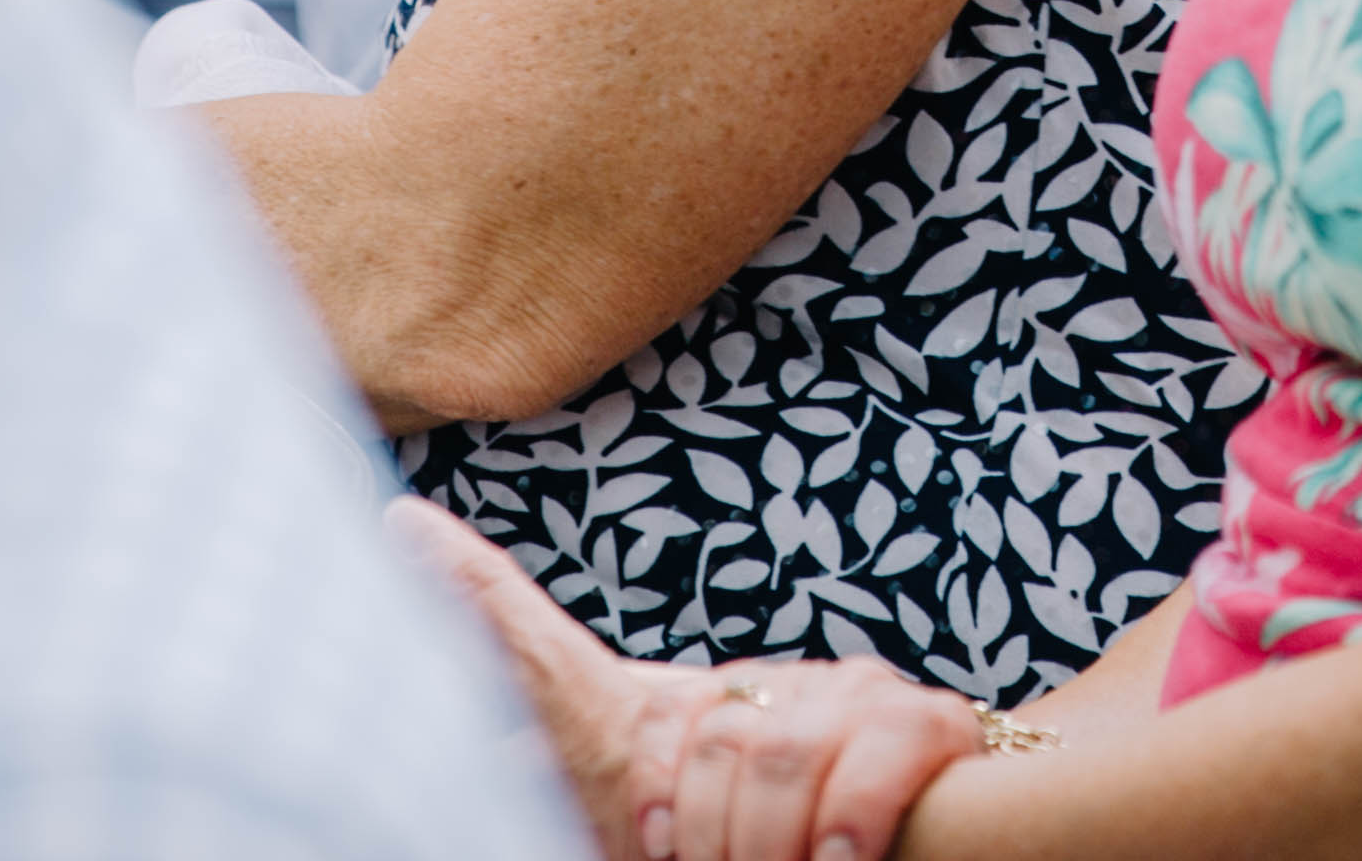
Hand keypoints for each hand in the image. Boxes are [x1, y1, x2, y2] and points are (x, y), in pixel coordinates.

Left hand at [392, 504, 980, 860]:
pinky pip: (865, 766)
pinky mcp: (922, 719)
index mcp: (665, 731)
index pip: (552, 662)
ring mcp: (842, 692)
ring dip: (765, 846)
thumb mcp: (676, 840)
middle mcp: (751, 691)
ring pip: (769, 756)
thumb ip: (602, 806)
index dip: (477, 602)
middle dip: (698, 828)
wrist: (963, 846)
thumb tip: (487, 788)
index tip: (398, 533)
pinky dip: (845, 830)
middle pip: (688, 740)